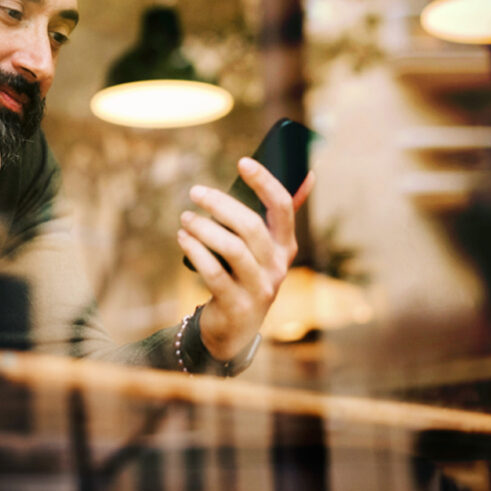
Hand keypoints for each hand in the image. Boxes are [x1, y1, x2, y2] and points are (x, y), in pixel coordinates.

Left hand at [177, 158, 314, 360]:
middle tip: (195, 192)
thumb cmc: (244, 275)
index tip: (243, 161)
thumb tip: (307, 174)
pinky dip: (195, 251)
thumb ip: (276, 215)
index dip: (264, 182)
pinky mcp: (237, 305)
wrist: (234, 328)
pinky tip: (182, 238)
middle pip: (251, 227)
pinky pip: (215, 273)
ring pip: (232, 249)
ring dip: (204, 228)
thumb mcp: (263, 248)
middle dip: (220, 204)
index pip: (282, 207)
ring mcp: (259, 289)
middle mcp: (277, 267)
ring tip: (185, 218)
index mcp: (286, 247)